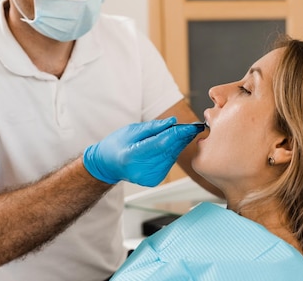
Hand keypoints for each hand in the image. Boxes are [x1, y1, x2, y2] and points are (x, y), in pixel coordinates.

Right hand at [83, 117, 204, 186]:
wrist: (108, 165)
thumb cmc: (117, 144)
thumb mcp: (131, 130)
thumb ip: (153, 127)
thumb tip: (173, 121)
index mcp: (132, 156)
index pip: (161, 143)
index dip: (178, 133)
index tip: (191, 125)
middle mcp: (142, 170)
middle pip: (169, 151)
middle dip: (183, 138)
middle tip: (194, 127)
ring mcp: (148, 178)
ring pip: (171, 157)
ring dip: (180, 145)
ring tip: (186, 132)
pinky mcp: (154, 180)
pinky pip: (168, 163)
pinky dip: (172, 152)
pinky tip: (175, 144)